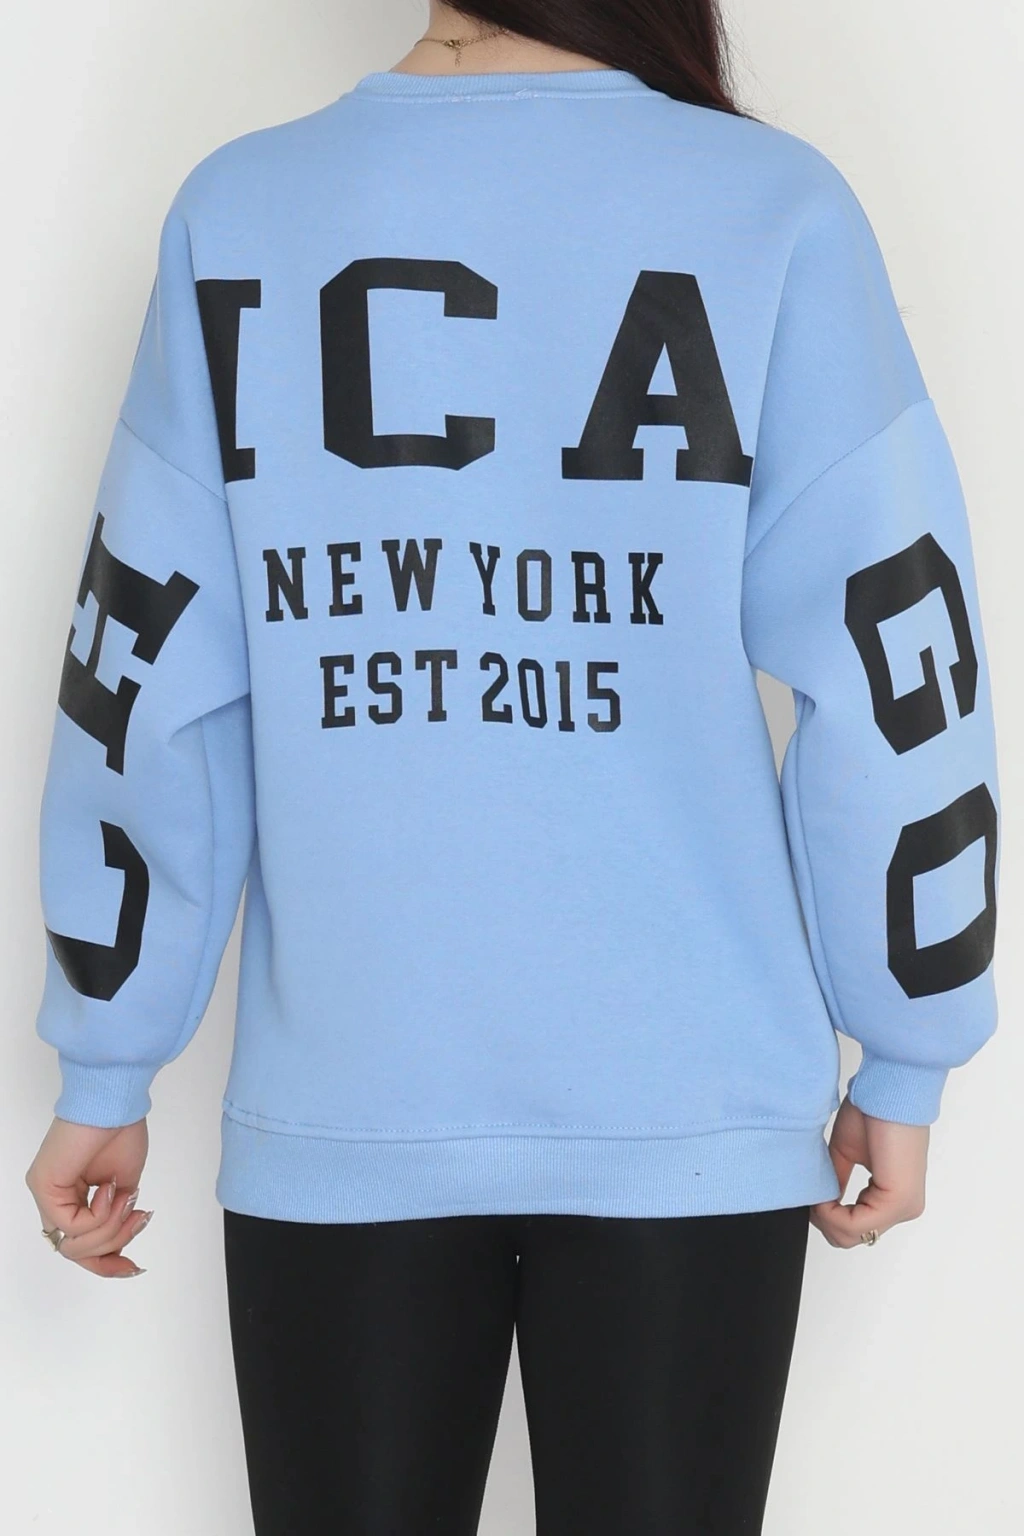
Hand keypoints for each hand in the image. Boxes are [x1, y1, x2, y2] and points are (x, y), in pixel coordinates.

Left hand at [25, 1116, 152, 1277]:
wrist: (114, 1104)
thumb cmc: (121, 1133)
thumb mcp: (125, 1190)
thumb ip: (117, 1218)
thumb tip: (120, 1246)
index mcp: (71, 1198)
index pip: (81, 1246)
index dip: (107, 1263)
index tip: (134, 1268)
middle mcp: (54, 1200)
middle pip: (77, 1252)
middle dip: (114, 1245)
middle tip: (138, 1221)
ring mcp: (46, 1195)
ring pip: (73, 1246)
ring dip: (110, 1229)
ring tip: (126, 1201)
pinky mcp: (43, 1187)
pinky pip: (72, 1226)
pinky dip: (99, 1214)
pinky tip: (109, 1190)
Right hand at [810, 1094, 928, 1248]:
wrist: (890, 1092)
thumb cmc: (873, 1112)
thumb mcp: (846, 1154)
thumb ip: (836, 1181)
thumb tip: (818, 1202)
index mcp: (894, 1196)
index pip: (856, 1227)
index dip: (826, 1215)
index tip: (810, 1194)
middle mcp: (904, 1206)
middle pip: (853, 1237)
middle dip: (824, 1220)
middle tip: (809, 1196)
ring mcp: (904, 1206)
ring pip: (854, 1234)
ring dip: (827, 1215)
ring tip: (816, 1192)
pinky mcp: (898, 1200)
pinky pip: (856, 1224)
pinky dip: (832, 1212)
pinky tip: (823, 1195)